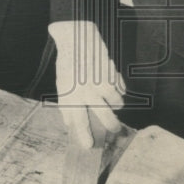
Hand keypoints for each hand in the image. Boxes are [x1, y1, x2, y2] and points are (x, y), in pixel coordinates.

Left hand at [49, 20, 123, 147]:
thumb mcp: (62, 83)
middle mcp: (88, 91)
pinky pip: (121, 89)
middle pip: (105, 116)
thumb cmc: (68, 62)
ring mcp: (101, 82)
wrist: (76, 37)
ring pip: (117, 102)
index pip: (78, 120)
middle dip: (112, 126)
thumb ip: (66, 104)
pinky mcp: (112, 72)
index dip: (84, 135)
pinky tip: (113, 85)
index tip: (89, 146)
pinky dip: (119, 90)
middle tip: (115, 130)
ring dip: (116, 104)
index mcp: (72, 94)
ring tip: (113, 102)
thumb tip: (69, 123)